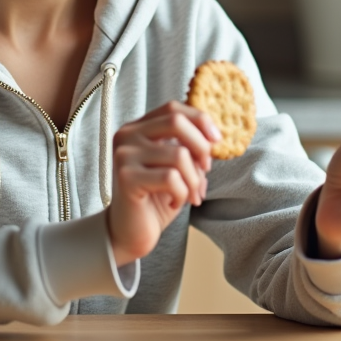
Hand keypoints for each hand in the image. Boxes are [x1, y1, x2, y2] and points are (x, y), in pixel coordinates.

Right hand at [106, 101, 220, 265]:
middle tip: (206, 171)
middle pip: (176, 122)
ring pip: (179, 154)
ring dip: (194, 179)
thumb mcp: (174, 167)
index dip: (200, 120)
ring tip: (192, 195)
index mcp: (137, 128)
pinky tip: (176, 202)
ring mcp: (124, 155)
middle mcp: (127, 136)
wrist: (129, 233)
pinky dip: (182, 192)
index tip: (216, 141)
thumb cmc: (154, 199)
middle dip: (201, 147)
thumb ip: (187, 147)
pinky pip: (171, 178)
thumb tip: (213, 138)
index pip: (173, 108)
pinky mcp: (126, 178)